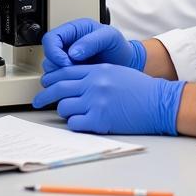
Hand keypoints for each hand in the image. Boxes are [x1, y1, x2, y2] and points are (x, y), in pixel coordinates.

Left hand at [32, 63, 184, 135]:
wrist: (158, 103)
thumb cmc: (141, 89)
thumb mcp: (115, 72)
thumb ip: (94, 74)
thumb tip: (74, 82)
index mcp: (96, 71)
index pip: (64, 72)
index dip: (51, 78)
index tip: (44, 84)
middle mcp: (93, 84)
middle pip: (58, 88)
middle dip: (44, 96)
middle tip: (37, 101)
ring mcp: (96, 102)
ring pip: (64, 107)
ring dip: (63, 111)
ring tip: (69, 113)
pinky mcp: (100, 120)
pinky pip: (75, 123)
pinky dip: (74, 124)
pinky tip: (80, 123)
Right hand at [41, 18, 145, 72]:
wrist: (127, 63)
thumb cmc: (119, 47)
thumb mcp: (110, 37)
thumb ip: (92, 41)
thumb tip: (73, 52)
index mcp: (74, 30)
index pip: (51, 38)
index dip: (54, 52)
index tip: (66, 62)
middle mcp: (68, 43)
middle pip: (48, 54)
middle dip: (57, 66)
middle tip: (73, 72)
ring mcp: (68, 58)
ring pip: (51, 67)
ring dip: (60, 75)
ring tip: (77, 76)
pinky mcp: (71, 71)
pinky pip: (59, 77)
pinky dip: (65, 81)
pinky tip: (78, 81)